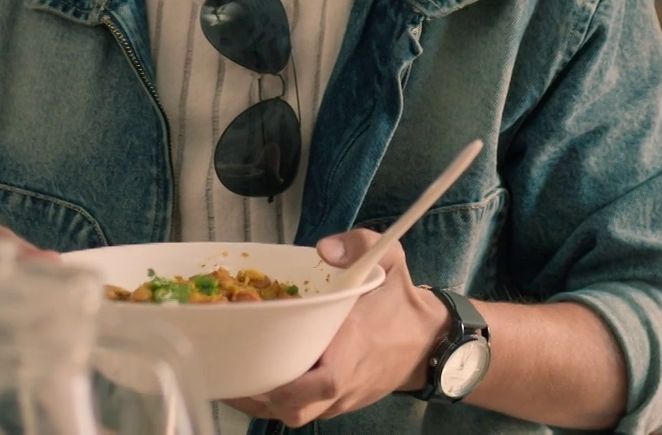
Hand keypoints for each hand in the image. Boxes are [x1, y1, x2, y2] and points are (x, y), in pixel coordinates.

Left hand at [223, 229, 449, 426]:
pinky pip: (302, 412)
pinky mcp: (337, 405)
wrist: (429, 341)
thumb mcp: (390, 261)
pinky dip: (277, 401)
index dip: (286, 382)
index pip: (323, 381)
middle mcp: (345, 381)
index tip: (254, 362)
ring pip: (295, 416)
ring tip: (235, 375)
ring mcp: (341, 399)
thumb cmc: (400, 302)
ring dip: (263, 402)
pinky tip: (256, 379)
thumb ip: (361, 245)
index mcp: (354, 347)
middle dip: (260, 397)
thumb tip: (324, 249)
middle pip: (297, 410)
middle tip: (232, 369)